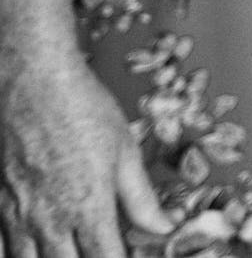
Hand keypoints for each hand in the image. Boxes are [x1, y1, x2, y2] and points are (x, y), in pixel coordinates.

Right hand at [0, 48, 169, 257]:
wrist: (32, 83)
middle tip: (100, 251)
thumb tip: (164, 228)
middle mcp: (49, 220)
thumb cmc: (82, 110)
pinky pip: (2, 248)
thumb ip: (141, 199)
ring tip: (71, 252)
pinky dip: (17, 254)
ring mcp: (16, 217)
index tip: (131, 256)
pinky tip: (33, 250)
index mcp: (88, 207)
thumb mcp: (125, 152)